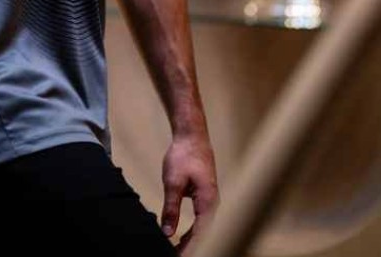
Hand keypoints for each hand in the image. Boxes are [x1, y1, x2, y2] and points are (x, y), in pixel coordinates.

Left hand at [160, 132, 217, 252]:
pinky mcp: (206, 197)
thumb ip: (171, 208)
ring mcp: (211, 200)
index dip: (190, 249)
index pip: (200, 234)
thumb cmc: (184, 155)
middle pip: (205, 234)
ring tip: (178, 253)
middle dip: (192, 248)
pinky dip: (193, 232)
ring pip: (204, 229)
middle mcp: (213, 203)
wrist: (191, 135)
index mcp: (208, 201)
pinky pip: (201, 221)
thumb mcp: (172, 182)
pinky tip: (182, 239)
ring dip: (192, 242)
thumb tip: (167, 232)